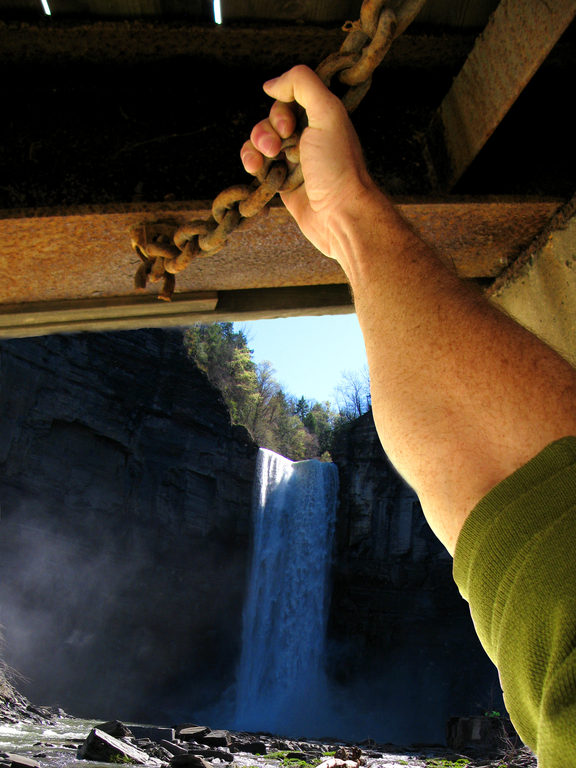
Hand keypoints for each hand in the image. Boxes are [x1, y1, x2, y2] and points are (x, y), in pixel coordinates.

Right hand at [240, 65, 376, 260]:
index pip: (289, 99)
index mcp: (322, 118)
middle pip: (271, 120)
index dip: (281, 109)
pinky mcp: (282, 182)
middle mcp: (308, 136)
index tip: (289, 126)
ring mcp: (293, 160)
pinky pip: (258, 164)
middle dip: (266, 131)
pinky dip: (252, 163)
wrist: (339, 214)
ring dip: (255, 146)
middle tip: (277, 148)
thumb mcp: (328, 113)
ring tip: (264, 161)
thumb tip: (270, 84)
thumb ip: (302, 84)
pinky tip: (256, 169)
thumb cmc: (337, 167)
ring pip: (260, 141)